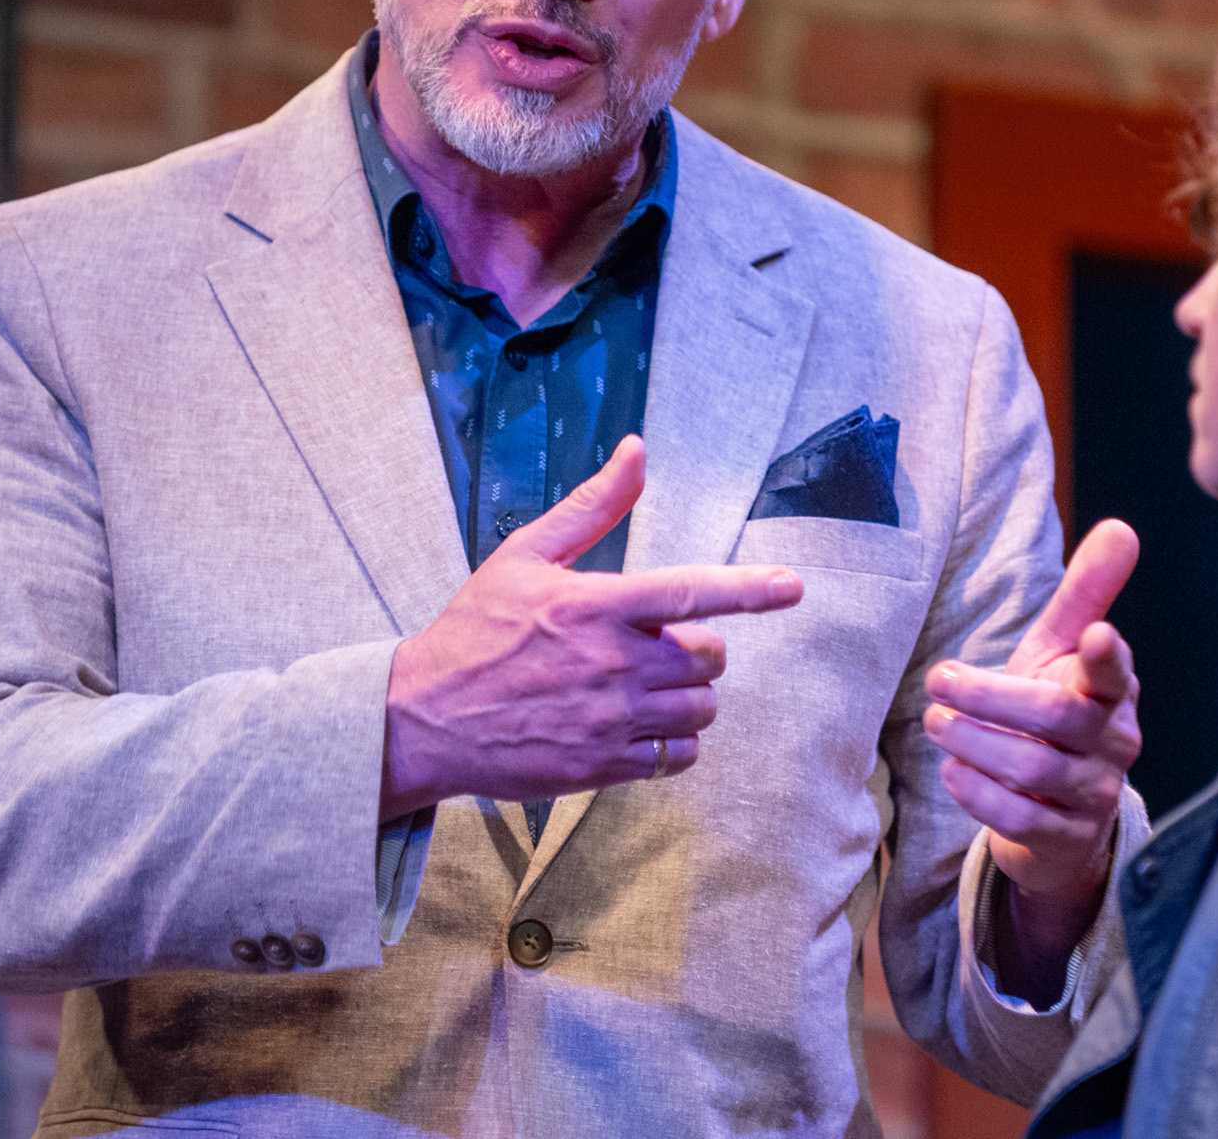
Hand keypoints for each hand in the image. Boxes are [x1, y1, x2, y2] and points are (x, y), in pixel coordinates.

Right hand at [380, 436, 802, 814]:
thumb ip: (592, 507)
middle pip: (709, 657)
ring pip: (701, 710)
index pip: (693, 592)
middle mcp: (614, 663)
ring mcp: (611, 720)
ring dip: (688, 695)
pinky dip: (672, 743)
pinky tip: (638, 726)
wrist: (423, 719)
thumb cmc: (474, 629)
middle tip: (656, 644)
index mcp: (598, 605)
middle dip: (697, 648)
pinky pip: (677, 758)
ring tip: (646, 685)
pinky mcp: (603, 768)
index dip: (752, 589)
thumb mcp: (525, 555)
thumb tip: (637, 450)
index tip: (794, 586)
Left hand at [925, 520, 1140, 926]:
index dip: (1108, 655)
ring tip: (935, 723)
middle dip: (989, 697)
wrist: (1059, 813)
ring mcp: (1094, 794)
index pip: (1115, 671)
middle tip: (937, 681)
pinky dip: (976, 792)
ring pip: (1032, 768)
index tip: (1096, 634)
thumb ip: (1086, 593)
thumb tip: (1121, 528)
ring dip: (973, 742)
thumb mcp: (1063, 651)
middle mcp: (1113, 742)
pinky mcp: (1066, 839)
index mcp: (1113, 689)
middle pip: (1056, 718)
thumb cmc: (1055, 713)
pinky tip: (953, 770)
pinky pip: (1019, 817)